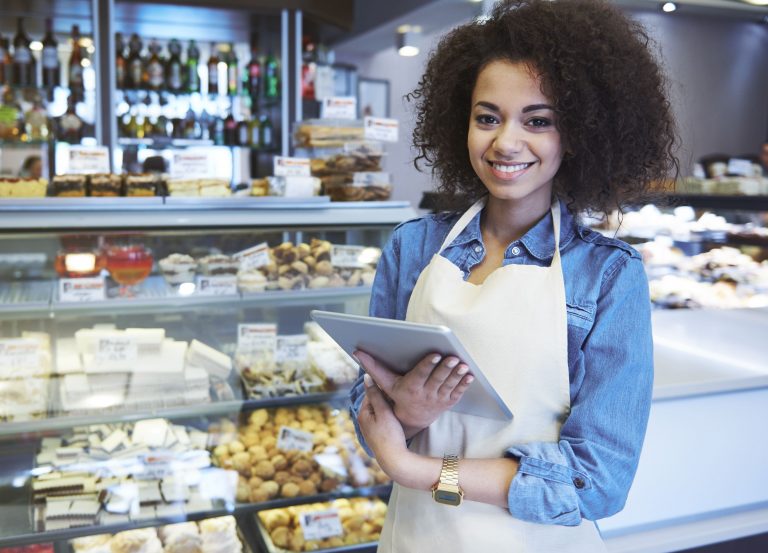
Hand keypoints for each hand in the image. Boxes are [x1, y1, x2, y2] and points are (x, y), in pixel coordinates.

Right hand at [354, 349, 473, 435]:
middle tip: (453, 357)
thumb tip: (357, 351)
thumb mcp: (385, 384)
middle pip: (436, 379)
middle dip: (446, 369)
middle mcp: (425, 395)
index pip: (420, 375)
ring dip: (457, 375)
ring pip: (449, 385)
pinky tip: (470, 375)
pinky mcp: (448, 402)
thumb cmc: (397, 395)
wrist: (411, 420)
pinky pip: (458, 393)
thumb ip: (374, 367)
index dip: (428, 365)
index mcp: (410, 388)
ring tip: (463, 365)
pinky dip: (464, 384)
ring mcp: (438, 399)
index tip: (435, 354)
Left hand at [357, 374, 408, 477]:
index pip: (371, 393)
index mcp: (362, 413)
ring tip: (400, 403)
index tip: (396, 385)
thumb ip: (375, 394)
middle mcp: (363, 421)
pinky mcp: (377, 434)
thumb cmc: (389, 435)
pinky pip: (382, 418)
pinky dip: (389, 414)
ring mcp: (370, 428)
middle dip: (386, 397)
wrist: (394, 459)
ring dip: (388, 405)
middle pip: (375, 401)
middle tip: (400, 393)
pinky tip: (398, 415)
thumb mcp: (384, 412)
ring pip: (380, 410)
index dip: (383, 388)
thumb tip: (366, 376)